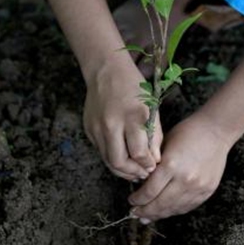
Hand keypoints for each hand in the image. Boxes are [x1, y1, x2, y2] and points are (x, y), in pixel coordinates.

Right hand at [83, 53, 161, 181]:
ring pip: (108, 160)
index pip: (139, 153)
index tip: (153, 166)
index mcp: (132, 116)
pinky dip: (112, 157)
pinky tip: (122, 155)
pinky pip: (101, 151)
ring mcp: (97, 127)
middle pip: (120, 163)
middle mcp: (111, 124)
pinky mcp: (89, 129)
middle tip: (142, 174)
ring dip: (122, 170)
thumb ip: (154, 136)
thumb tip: (154, 161)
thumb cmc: (134, 88)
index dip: (148, 165)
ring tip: (134, 169)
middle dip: (133, 173)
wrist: (107, 71)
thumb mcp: (151, 108)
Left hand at [128, 114, 229, 221]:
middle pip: (160, 204)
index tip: (131, 201)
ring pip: (174, 209)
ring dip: (159, 215)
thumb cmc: (188, 133)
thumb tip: (141, 185)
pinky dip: (175, 211)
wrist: (216, 131)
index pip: (149, 191)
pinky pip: (187, 207)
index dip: (138, 199)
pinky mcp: (207, 191)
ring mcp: (198, 187)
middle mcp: (185, 180)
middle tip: (135, 214)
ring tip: (147, 218)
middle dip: (145, 211)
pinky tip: (166, 212)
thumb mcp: (164, 144)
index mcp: (171, 165)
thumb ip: (154, 165)